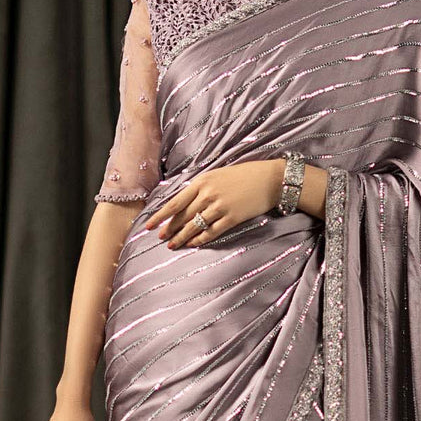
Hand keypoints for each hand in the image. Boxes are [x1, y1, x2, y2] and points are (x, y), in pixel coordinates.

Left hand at [142, 159, 283, 247]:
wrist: (270, 179)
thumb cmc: (244, 175)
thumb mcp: (218, 174)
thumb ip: (201, 187)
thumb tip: (184, 201)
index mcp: (202, 182)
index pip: (175, 202)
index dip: (160, 216)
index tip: (149, 225)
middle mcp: (208, 195)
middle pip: (182, 216)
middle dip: (169, 229)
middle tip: (160, 238)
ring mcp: (220, 207)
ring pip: (194, 226)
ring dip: (181, 237)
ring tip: (172, 245)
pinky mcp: (232, 218)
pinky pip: (212, 232)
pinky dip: (200, 239)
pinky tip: (193, 244)